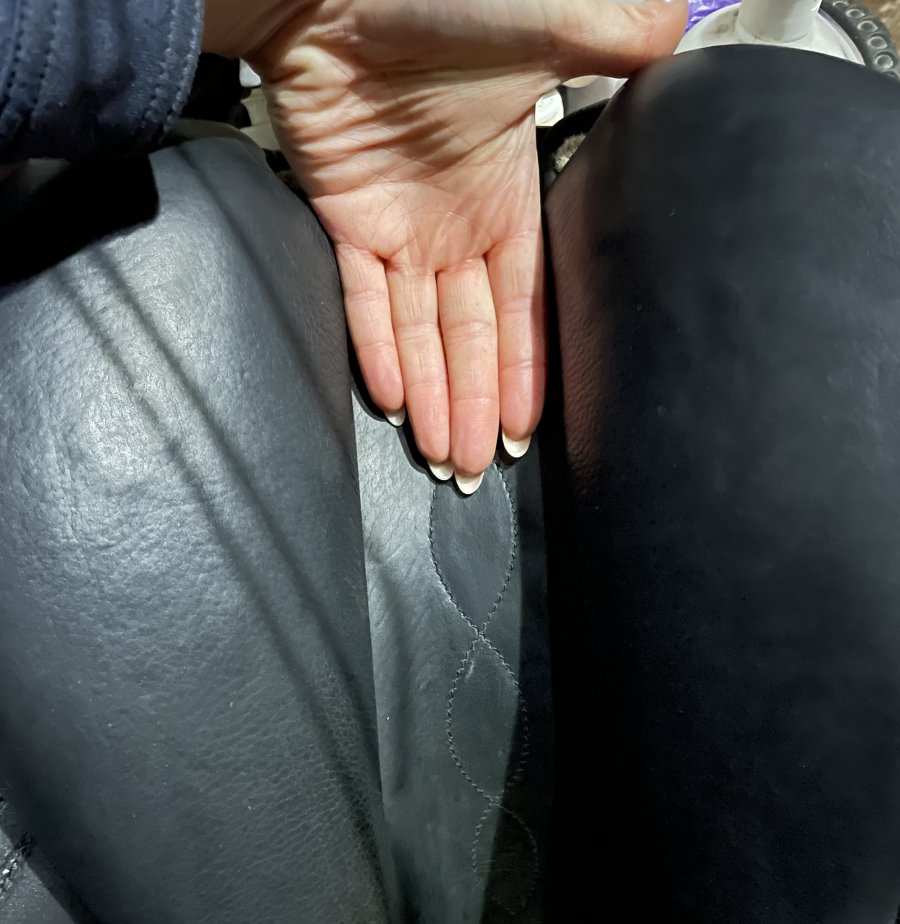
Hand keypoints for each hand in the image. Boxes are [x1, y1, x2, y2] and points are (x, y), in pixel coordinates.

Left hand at [209, 0, 686, 488]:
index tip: (526, 426)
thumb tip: (678, 38)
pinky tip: (393, 402)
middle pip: (471, 338)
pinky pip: (361, 299)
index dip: (527, 368)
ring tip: (443, 459)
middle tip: (478, 469)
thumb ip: (616, 40)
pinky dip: (376, 350)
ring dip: (432, 398)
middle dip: (476, 406)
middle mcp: (453, 222)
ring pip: (420, 334)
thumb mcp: (551, 22)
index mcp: (508, 193)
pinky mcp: (344, 216)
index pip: (524, 303)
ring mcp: (398, 224)